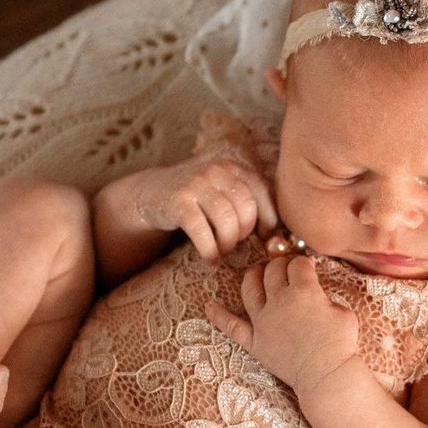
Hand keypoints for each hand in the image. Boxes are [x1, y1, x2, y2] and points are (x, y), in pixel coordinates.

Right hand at [133, 156, 276, 263]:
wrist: (152, 193)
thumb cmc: (197, 199)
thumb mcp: (222, 190)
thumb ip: (246, 199)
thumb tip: (275, 231)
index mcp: (233, 167)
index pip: (262, 191)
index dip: (268, 217)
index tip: (263, 235)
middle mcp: (217, 171)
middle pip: (246, 207)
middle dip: (245, 232)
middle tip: (236, 244)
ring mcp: (196, 184)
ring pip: (227, 220)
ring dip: (228, 244)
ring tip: (223, 252)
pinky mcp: (178, 201)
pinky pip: (202, 231)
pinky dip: (210, 251)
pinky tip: (211, 259)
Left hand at [206, 255, 359, 395]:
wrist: (326, 375)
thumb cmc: (341, 345)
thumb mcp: (344, 312)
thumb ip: (327, 298)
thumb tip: (318, 295)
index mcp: (304, 291)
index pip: (298, 264)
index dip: (303, 263)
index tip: (306, 268)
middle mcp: (280, 301)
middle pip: (272, 270)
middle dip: (280, 265)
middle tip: (286, 270)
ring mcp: (263, 321)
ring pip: (249, 289)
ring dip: (252, 276)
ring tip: (256, 273)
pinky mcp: (254, 341)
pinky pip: (231, 326)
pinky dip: (218, 315)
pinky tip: (209, 306)